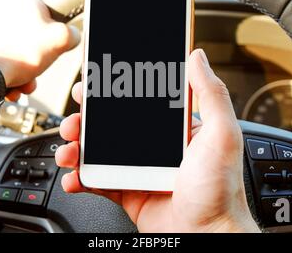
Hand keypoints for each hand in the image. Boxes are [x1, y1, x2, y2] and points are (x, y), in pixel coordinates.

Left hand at [0, 0, 79, 101]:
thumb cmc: (16, 53)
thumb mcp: (59, 40)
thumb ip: (71, 34)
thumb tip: (72, 36)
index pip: (44, 15)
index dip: (50, 36)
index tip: (50, 51)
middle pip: (27, 35)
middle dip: (34, 59)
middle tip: (36, 72)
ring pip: (11, 49)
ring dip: (21, 70)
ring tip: (22, 83)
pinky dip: (4, 71)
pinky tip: (9, 83)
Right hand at [56, 49, 258, 232]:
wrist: (206, 236)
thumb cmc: (220, 190)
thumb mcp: (221, 134)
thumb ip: (211, 94)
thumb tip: (197, 57)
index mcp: (172, 129)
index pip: (137, 102)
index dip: (113, 92)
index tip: (95, 84)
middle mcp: (153, 147)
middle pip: (110, 125)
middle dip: (86, 119)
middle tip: (76, 119)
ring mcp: (137, 169)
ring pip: (97, 151)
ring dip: (77, 147)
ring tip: (69, 149)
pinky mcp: (126, 191)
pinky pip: (96, 181)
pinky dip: (79, 178)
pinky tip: (74, 176)